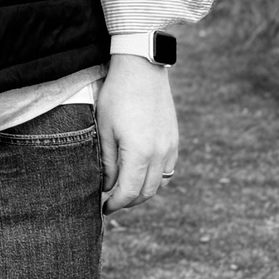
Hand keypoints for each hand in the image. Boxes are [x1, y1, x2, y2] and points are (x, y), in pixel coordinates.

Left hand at [98, 53, 178, 212]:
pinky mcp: (174, 139)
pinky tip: (140, 174)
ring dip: (143, 191)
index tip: (104, 208)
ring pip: (159, 183)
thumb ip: (106, 161)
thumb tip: (107, 186)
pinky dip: (155, 178)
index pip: (129, 191)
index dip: (116, 204)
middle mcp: (160, 154)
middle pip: (146, 191)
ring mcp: (170, 147)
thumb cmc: (117, 96)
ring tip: (124, 190)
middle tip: (112, 202)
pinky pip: (168, 169)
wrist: (142, 69)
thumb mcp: (104, 128)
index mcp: (140, 153)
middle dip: (129, 201)